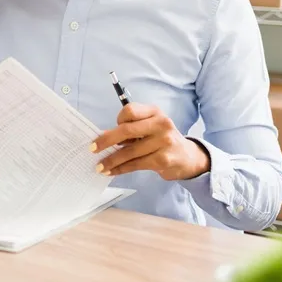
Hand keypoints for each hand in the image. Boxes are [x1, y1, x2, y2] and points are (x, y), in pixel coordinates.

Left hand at [91, 104, 209, 180]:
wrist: (188, 157)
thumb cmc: (163, 140)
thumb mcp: (151, 127)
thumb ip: (132, 128)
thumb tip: (104, 137)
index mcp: (155, 112)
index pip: (130, 110)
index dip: (117, 120)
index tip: (108, 131)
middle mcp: (161, 124)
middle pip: (127, 130)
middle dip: (106, 140)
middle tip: (92, 148)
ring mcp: (164, 142)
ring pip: (129, 151)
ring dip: (111, 160)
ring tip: (99, 166)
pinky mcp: (163, 159)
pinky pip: (136, 164)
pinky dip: (121, 169)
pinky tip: (111, 171)